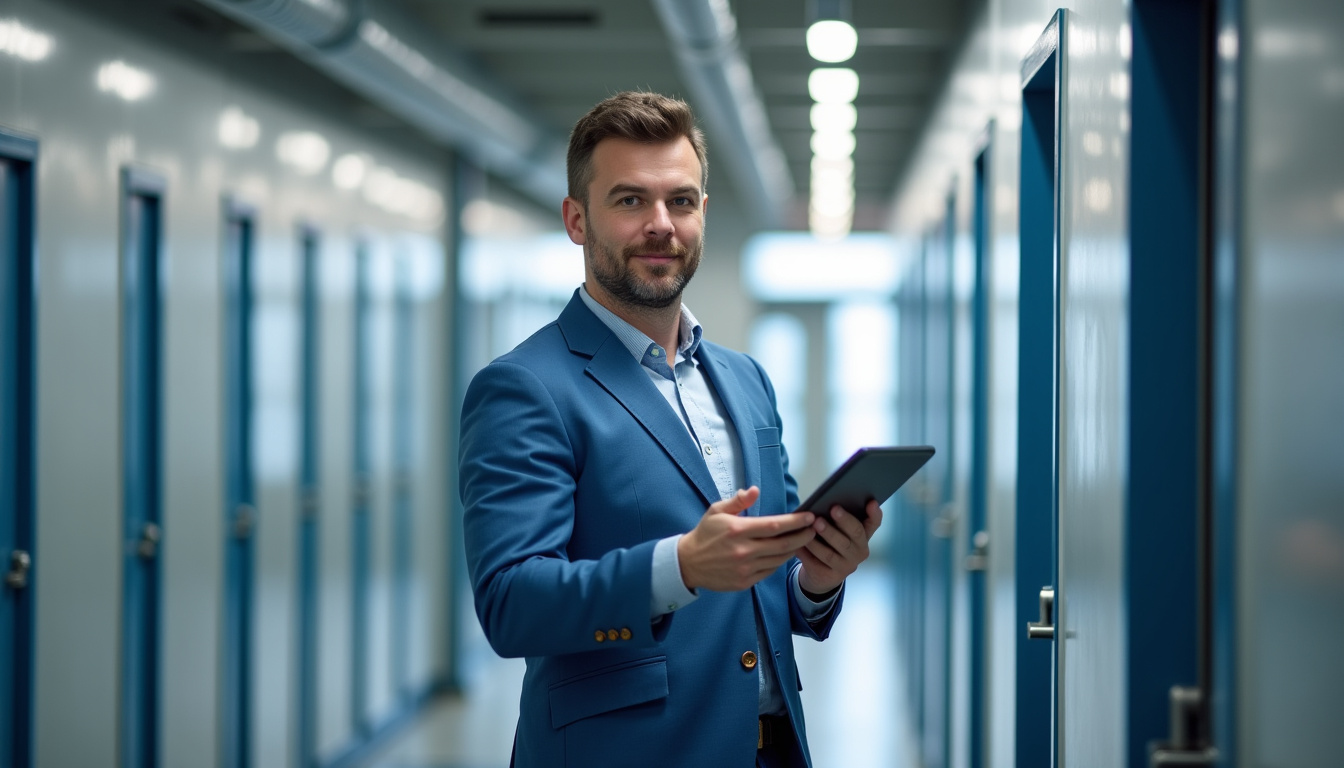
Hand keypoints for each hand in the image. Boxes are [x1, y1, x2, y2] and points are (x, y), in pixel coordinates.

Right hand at [678, 487, 817, 591]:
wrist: (688, 563)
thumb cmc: (705, 533)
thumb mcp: (717, 511)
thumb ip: (738, 501)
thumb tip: (755, 490)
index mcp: (738, 530)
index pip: (774, 525)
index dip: (795, 522)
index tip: (809, 517)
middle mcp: (743, 551)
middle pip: (782, 544)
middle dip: (802, 536)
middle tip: (814, 529)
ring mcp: (745, 568)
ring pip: (779, 559)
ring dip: (794, 549)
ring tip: (803, 540)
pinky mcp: (745, 581)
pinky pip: (769, 571)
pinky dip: (780, 562)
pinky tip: (784, 553)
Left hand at [796, 499, 882, 596]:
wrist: (821, 574)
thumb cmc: (828, 543)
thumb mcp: (836, 530)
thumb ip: (836, 518)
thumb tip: (825, 501)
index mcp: (864, 535)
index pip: (874, 523)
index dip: (874, 513)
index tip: (871, 501)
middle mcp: (860, 551)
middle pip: (855, 534)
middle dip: (844, 520)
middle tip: (833, 508)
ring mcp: (848, 565)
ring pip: (835, 549)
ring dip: (825, 536)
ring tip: (813, 525)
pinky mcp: (833, 576)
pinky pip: (819, 562)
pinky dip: (809, 551)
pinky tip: (800, 542)